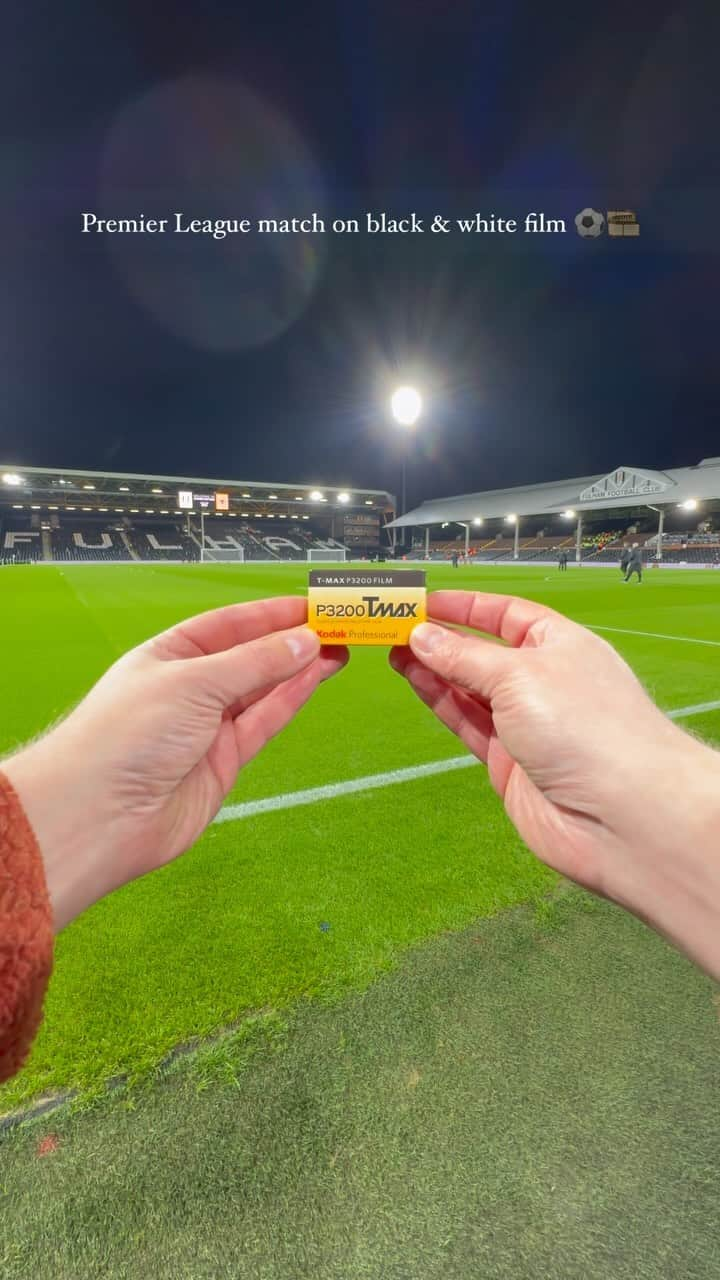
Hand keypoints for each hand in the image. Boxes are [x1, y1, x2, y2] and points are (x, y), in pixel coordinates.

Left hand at [4, 597, 346, 930]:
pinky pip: (263, 723)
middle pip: (249, 657)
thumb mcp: (193, 682)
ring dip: (300, 669)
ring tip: (340, 648)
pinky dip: (291, 700)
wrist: (100, 816)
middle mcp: (188, 688)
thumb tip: (304, 640)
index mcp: (167, 655)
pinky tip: (316, 677)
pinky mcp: (223, 763)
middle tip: (339, 626)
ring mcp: (206, 727)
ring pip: (262, 690)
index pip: (228, 625)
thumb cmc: (127, 735)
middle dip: (291, 641)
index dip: (270, 614)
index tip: (312, 604)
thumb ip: (254, 663)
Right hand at [391, 591, 719, 976]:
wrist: (619, 815)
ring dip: (433, 670)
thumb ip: (465, 657)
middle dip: (441, 640)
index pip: (507, 615)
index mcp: (562, 645)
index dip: (466, 607)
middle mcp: (545, 681)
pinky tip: (414, 680)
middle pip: (484, 653)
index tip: (424, 601)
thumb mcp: (518, 675)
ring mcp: (527, 724)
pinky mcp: (509, 763)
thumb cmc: (585, 727)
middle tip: (394, 627)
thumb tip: (422, 636)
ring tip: (392, 651)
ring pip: (469, 690)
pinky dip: (440, 701)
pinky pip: (468, 723)